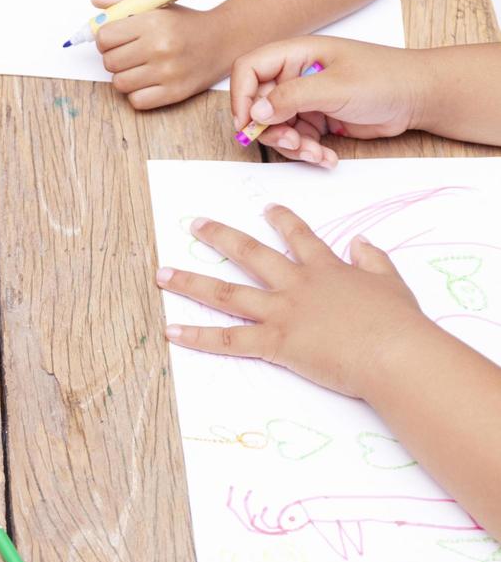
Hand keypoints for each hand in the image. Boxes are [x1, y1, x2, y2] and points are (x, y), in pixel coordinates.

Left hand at [93, 0, 236, 109]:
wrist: (223, 40)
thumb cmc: (186, 24)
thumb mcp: (158, 4)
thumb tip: (97, 1)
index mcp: (153, 22)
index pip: (105, 37)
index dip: (105, 39)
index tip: (114, 39)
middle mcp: (160, 47)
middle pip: (109, 62)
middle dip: (114, 58)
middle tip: (128, 54)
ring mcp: (167, 72)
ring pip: (119, 83)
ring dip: (125, 77)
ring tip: (139, 67)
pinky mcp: (174, 93)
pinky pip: (136, 101)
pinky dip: (138, 94)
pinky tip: (148, 81)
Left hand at [155, 204, 434, 397]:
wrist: (395, 353)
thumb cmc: (399, 324)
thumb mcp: (392, 283)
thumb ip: (373, 260)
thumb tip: (361, 241)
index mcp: (326, 269)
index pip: (300, 237)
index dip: (282, 220)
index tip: (267, 208)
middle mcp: (296, 285)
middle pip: (250, 254)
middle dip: (220, 236)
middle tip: (195, 224)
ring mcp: (282, 312)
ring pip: (226, 293)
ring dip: (190, 282)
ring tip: (162, 273)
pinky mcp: (275, 343)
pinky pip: (228, 339)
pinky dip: (197, 337)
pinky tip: (172, 331)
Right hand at [229, 37, 422, 165]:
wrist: (419, 97)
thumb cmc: (385, 78)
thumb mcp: (335, 87)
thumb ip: (291, 97)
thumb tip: (254, 112)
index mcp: (296, 54)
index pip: (248, 69)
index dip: (241, 96)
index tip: (248, 123)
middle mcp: (295, 75)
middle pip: (258, 105)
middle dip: (272, 130)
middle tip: (292, 142)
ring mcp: (305, 98)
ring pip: (276, 128)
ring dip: (292, 146)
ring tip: (316, 152)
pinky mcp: (316, 118)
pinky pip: (296, 139)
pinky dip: (307, 152)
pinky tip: (327, 156)